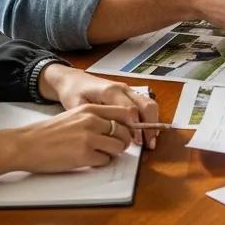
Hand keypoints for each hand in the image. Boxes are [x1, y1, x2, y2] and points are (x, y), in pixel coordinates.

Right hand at [0, 102, 141, 182]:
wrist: (26, 144)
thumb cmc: (48, 132)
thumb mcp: (74, 115)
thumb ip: (94, 117)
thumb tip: (116, 125)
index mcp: (89, 109)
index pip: (124, 112)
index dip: (131, 123)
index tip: (131, 130)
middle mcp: (91, 121)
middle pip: (125, 131)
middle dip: (124, 140)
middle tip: (117, 145)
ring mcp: (88, 139)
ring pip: (118, 146)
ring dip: (115, 152)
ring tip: (104, 153)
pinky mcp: (83, 156)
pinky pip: (105, 160)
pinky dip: (102, 162)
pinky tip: (90, 160)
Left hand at [39, 65, 159, 146]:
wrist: (73, 80)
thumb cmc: (73, 93)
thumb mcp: (78, 108)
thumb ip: (95, 119)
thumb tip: (109, 135)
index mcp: (110, 91)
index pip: (130, 110)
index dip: (136, 127)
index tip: (136, 142)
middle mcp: (122, 88)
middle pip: (145, 105)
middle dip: (150, 125)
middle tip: (149, 144)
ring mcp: (127, 90)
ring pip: (148, 103)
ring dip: (152, 122)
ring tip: (149, 141)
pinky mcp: (128, 93)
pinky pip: (144, 104)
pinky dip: (149, 117)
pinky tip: (146, 131)